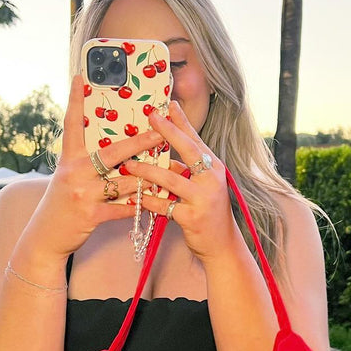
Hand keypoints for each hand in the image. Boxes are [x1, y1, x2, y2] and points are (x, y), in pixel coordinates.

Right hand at [25, 75, 165, 257]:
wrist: (45, 237)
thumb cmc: (62, 204)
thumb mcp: (69, 177)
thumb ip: (87, 162)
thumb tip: (117, 149)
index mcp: (69, 159)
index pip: (72, 124)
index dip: (74, 100)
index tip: (80, 77)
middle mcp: (75, 172)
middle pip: (112, 152)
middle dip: (138, 142)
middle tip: (160, 130)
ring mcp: (82, 193)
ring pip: (123, 181)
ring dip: (145, 179)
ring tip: (165, 173)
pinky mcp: (91, 214)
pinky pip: (123, 207)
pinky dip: (138, 205)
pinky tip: (152, 203)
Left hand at [124, 100, 239, 264]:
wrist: (221, 246)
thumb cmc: (208, 213)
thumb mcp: (203, 187)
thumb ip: (188, 170)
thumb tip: (166, 155)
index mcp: (214, 168)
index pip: (196, 140)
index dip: (182, 122)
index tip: (168, 104)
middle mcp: (212, 180)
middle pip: (188, 150)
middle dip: (168, 132)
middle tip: (151, 117)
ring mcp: (203, 198)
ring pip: (170, 178)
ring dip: (147, 170)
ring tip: (128, 165)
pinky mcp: (192, 217)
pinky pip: (165, 205)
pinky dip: (149, 201)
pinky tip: (136, 198)